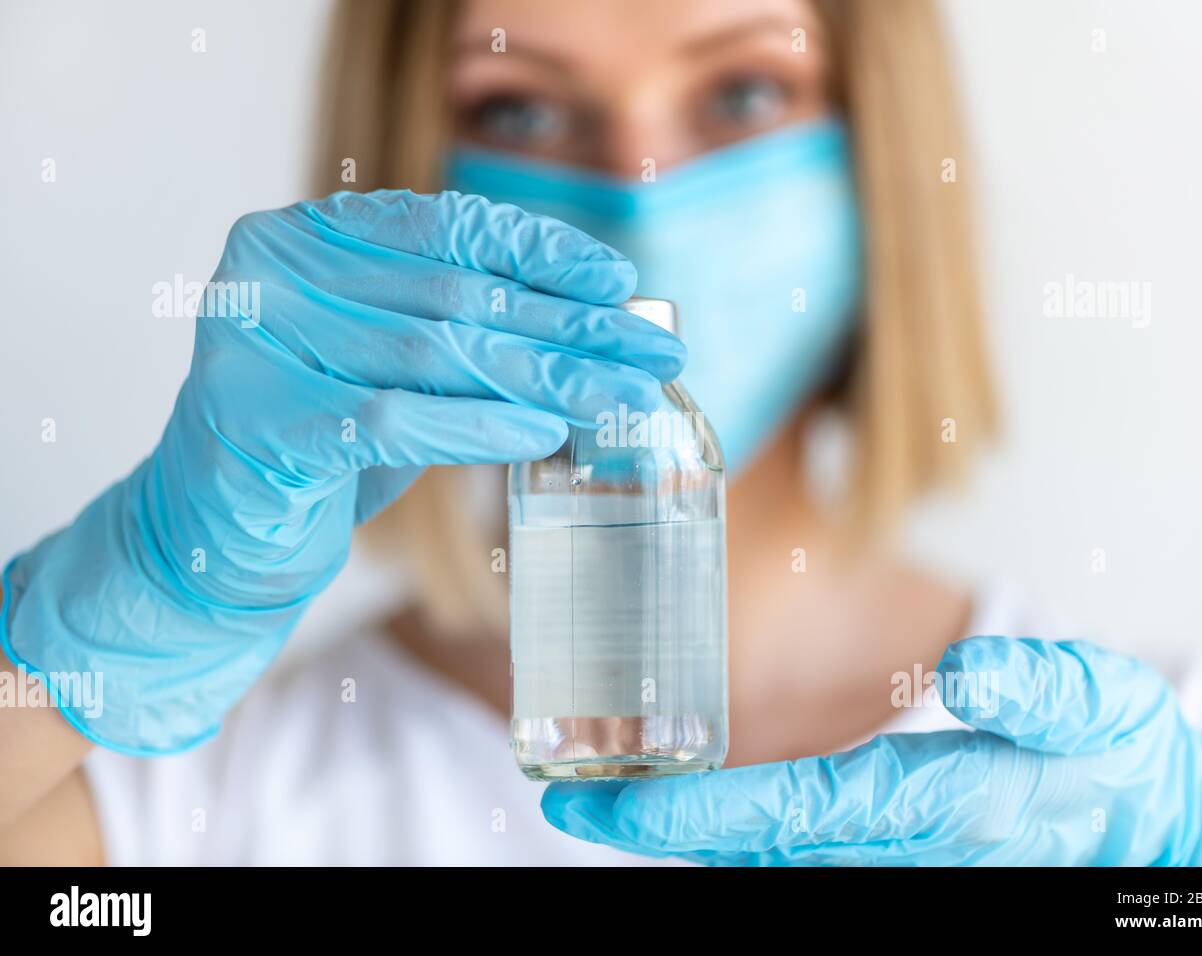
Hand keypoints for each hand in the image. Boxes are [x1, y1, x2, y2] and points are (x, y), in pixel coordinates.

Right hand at [1, 189, 682, 753]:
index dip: (542, 252)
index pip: (446, 227)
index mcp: (306, 237)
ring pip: (437, 353)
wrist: (215, 533)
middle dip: (569, 326)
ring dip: (548, 376)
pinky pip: (396, 418)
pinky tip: (545, 433)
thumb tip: (599, 323)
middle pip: (456, 295)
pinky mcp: (263, 421)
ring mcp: (259, 343)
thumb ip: (465, 330)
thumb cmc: (320, 440)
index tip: (619, 282)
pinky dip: (480, 427)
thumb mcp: (396, 367)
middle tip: (655, 351)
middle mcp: (274, 273)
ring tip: (624, 396)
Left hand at [542, 638, 1201, 864]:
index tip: (602, 804)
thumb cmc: (1115, 762)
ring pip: (765, 850)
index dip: (688, 815)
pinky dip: (732, 826)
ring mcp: (885, 851)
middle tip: (570, 795)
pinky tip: (688, 800)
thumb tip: (970, 671)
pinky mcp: (890, 843)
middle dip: (656, 826)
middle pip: (752, 841)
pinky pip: (795, 843)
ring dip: (683, 827)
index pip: (784, 814)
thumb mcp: (1100, 707)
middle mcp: (890, 841)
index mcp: (926, 804)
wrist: (1145, 828)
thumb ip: (1040, 689)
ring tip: (604, 790)